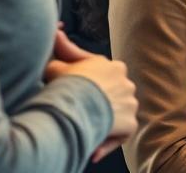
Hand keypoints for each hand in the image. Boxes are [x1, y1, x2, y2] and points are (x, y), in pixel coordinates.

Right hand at [45, 30, 138, 161]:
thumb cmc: (69, 83)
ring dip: (102, 122)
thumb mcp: (59, 67)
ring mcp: (130, 104)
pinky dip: (105, 142)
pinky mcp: (130, 124)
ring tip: (85, 130)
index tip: (76, 92)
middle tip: (79, 113)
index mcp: (112, 67)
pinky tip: (92, 151)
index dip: (85, 83)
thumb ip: (60, 53)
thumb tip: (55, 33)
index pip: (99, 74)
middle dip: (96, 102)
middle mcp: (125, 83)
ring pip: (115, 113)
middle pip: (109, 94)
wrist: (82, 103)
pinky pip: (118, 134)